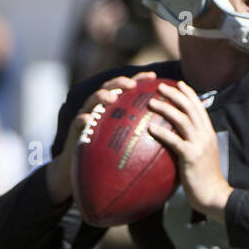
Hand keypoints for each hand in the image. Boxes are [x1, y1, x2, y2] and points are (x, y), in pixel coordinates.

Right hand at [45, 72, 156, 204]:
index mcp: (115, 108)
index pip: (127, 89)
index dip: (139, 79)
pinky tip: (88, 119)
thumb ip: (145, 133)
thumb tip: (173, 133)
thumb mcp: (130, 143)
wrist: (86, 172)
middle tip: (132, 84)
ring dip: (101, 96)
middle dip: (119, 83)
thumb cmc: (112, 158)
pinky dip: (82, 119)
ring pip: (92, 101)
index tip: (154, 76)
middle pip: (109, 88)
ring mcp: (86, 116)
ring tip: (111, 97)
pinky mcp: (75, 129)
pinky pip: (77, 122)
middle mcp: (100, 108)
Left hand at [147, 81, 231, 222]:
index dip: (189, 94)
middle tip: (159, 87)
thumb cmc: (205, 179)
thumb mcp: (202, 156)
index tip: (178, 83)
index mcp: (208, 133)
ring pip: (182, 120)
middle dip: (175, 94)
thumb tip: (178, 137)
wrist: (213, 195)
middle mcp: (205, 135)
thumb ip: (193, 143)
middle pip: (190, 108)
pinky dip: (163, 132)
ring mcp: (199, 145)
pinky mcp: (191, 157)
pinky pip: (175, 140)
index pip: (199, 108)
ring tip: (151, 102)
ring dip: (166, 108)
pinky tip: (150, 128)